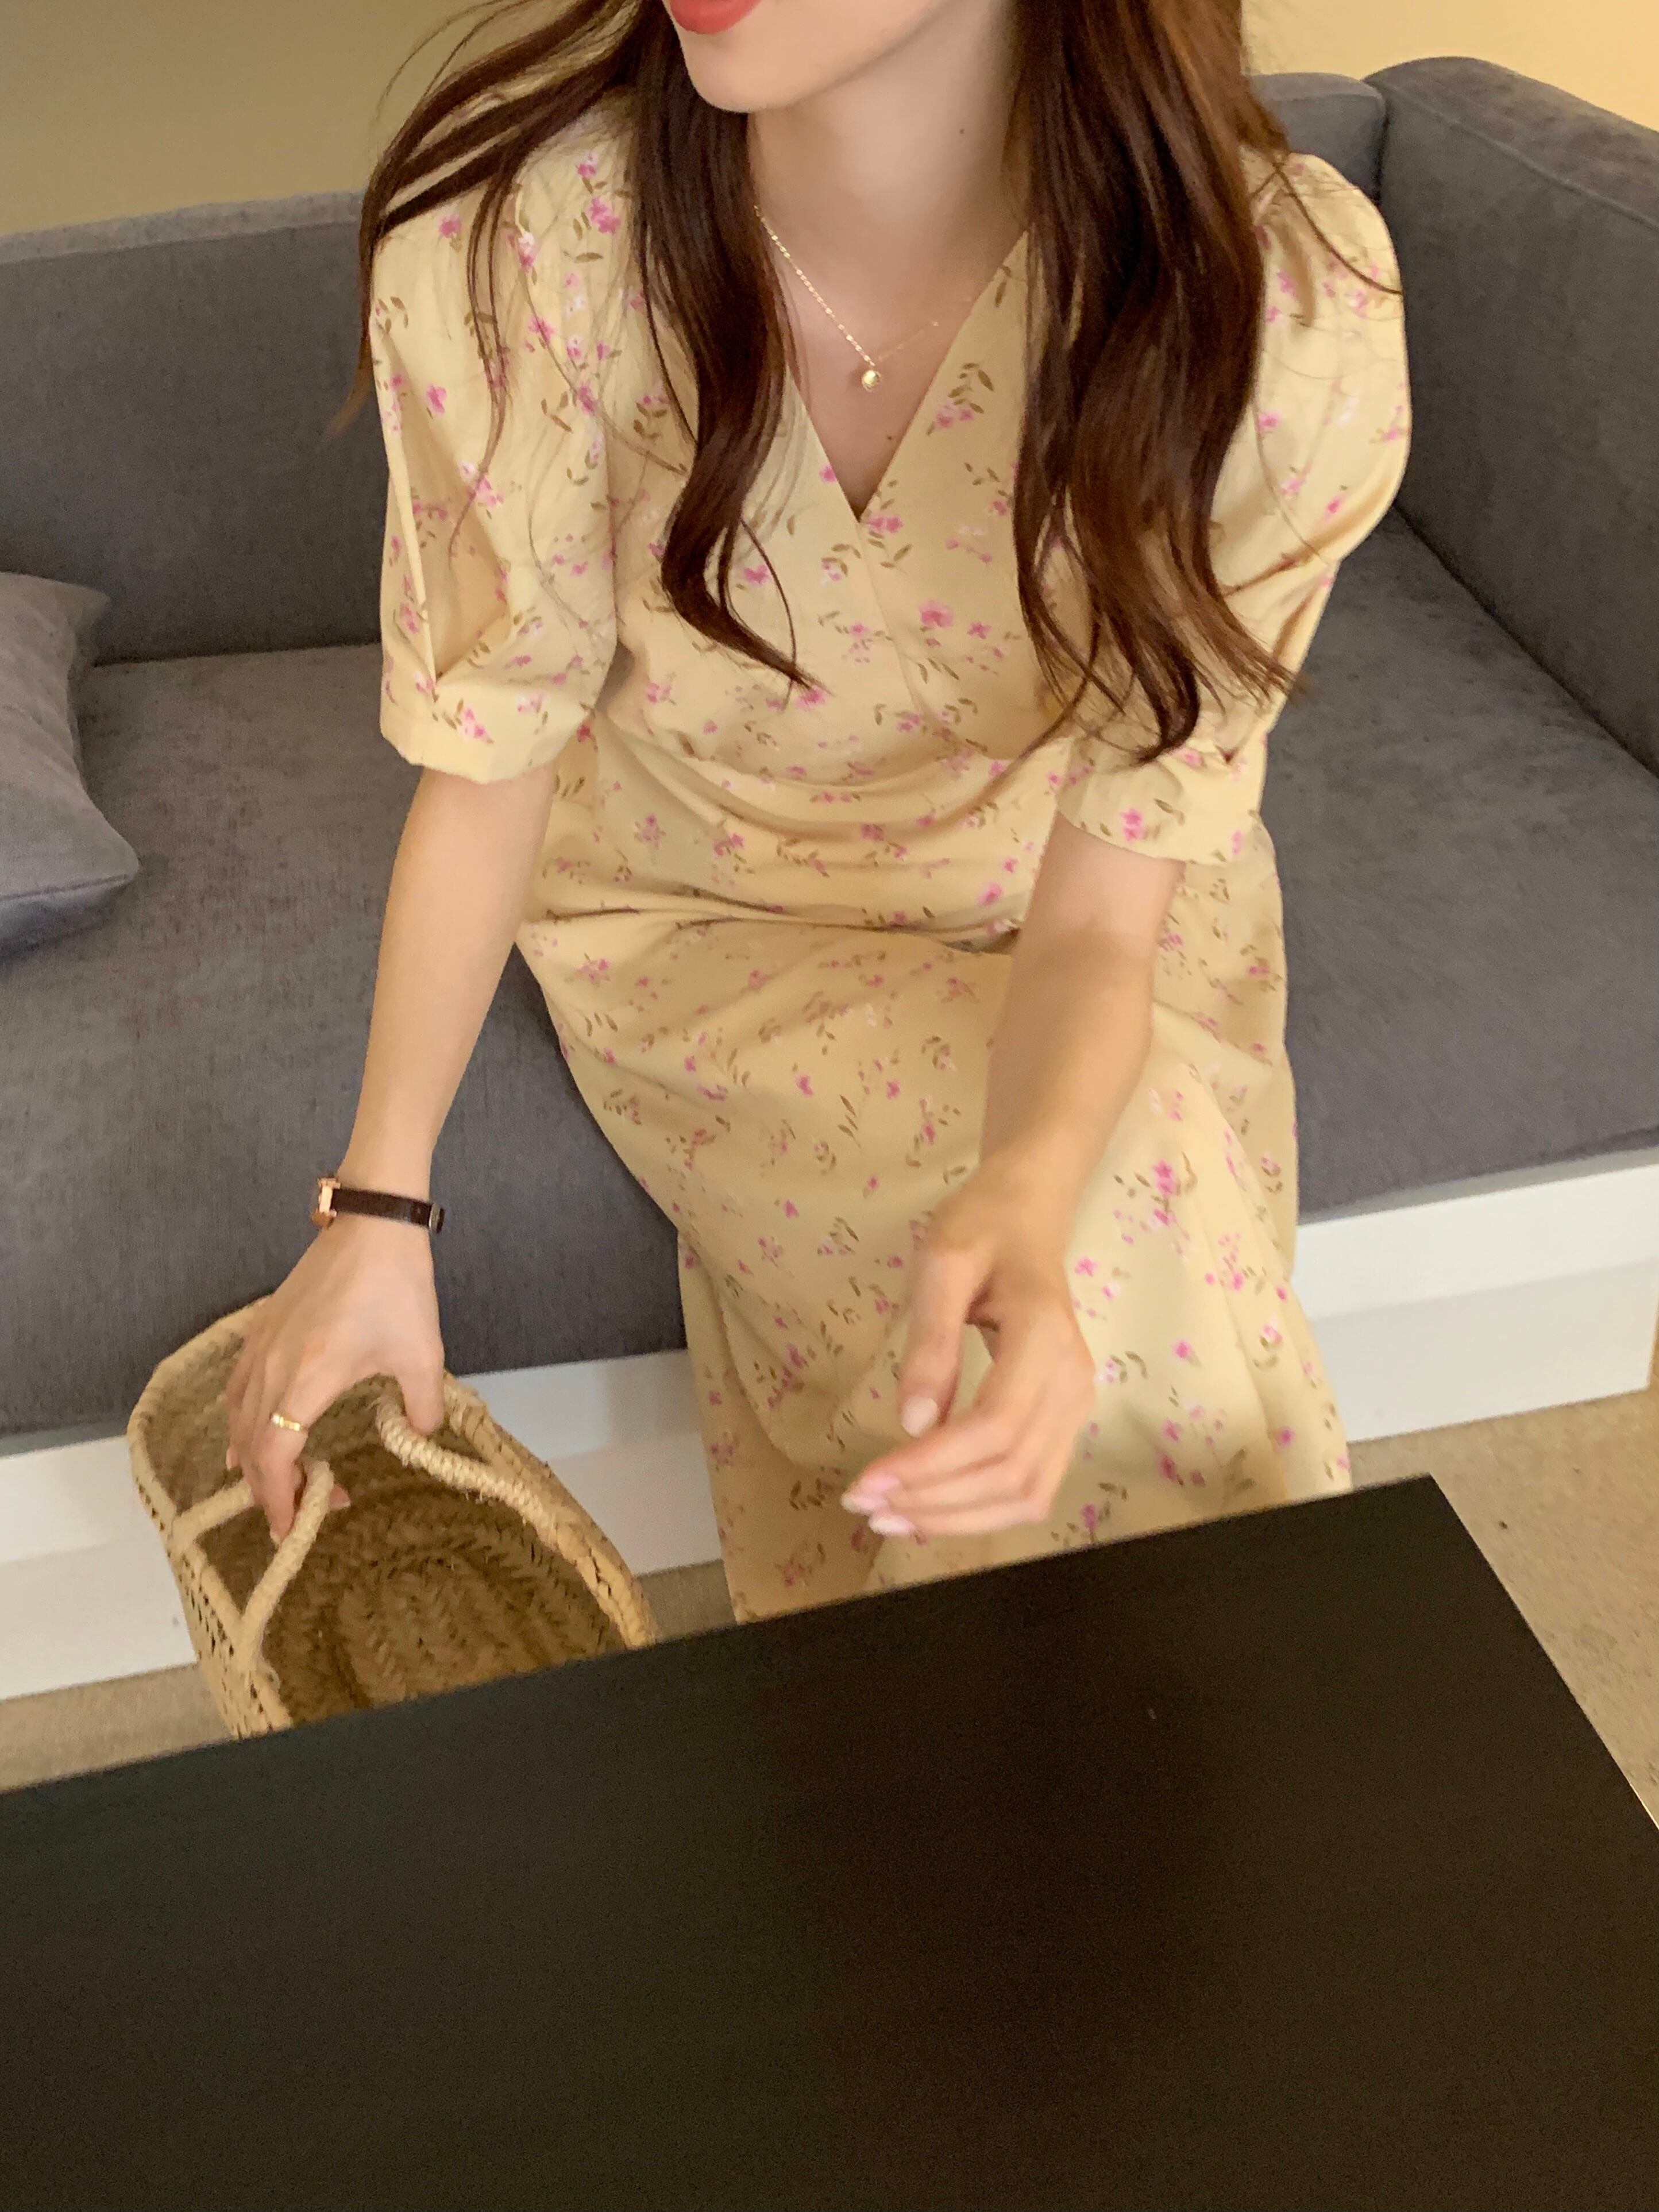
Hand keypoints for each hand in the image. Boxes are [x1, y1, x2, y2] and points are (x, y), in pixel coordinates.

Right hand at [223, 1214, 445, 1541]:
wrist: (372, 1226)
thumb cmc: (397, 1288)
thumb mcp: (423, 1356)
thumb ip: (423, 1408)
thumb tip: (420, 1439)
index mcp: (308, 1379)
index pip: (276, 1456)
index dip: (280, 1498)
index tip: (293, 1527)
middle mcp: (273, 1368)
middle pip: (252, 1446)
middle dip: (271, 1489)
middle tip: (298, 1516)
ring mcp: (261, 1347)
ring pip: (238, 1420)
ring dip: (252, 1460)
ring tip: (273, 1490)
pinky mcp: (261, 1331)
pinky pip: (236, 1390)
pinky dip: (238, 1423)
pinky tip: (243, 1440)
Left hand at [842, 1158, 1095, 1537]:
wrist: (1028, 1212)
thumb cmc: (981, 1226)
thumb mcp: (941, 1262)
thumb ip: (930, 1339)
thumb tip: (914, 1423)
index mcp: (1045, 1336)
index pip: (992, 1428)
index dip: (929, 1467)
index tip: (866, 1481)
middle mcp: (1072, 1380)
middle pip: (1010, 1473)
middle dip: (934, 1500)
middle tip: (863, 1504)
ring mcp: (1076, 1403)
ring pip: (1027, 1493)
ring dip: (957, 1517)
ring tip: (889, 1516)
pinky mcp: (1064, 1418)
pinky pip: (1032, 1484)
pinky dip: (981, 1509)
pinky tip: (928, 1507)